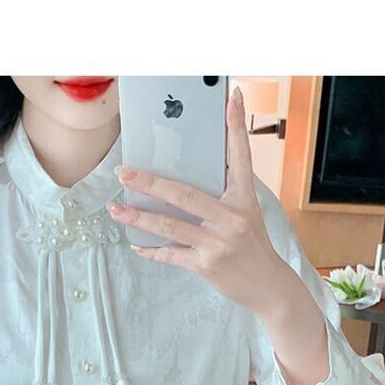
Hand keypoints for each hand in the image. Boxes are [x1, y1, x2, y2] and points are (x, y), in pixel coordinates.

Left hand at [107, 84, 288, 318]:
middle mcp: (231, 218)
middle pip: (184, 195)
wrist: (268, 286)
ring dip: (138, 218)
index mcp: (243, 199)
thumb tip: (192, 172)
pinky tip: (135, 245)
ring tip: (115, 210)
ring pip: (169, 226)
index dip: (235, 126)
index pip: (240, 156)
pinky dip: (151, 251)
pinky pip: (170, 255)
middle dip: (150, 183)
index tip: (230, 98)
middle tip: (123, 173)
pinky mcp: (206, 265)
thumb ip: (223, 193)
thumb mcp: (246, 213)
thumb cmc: (253, 246)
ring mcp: (217, 243)